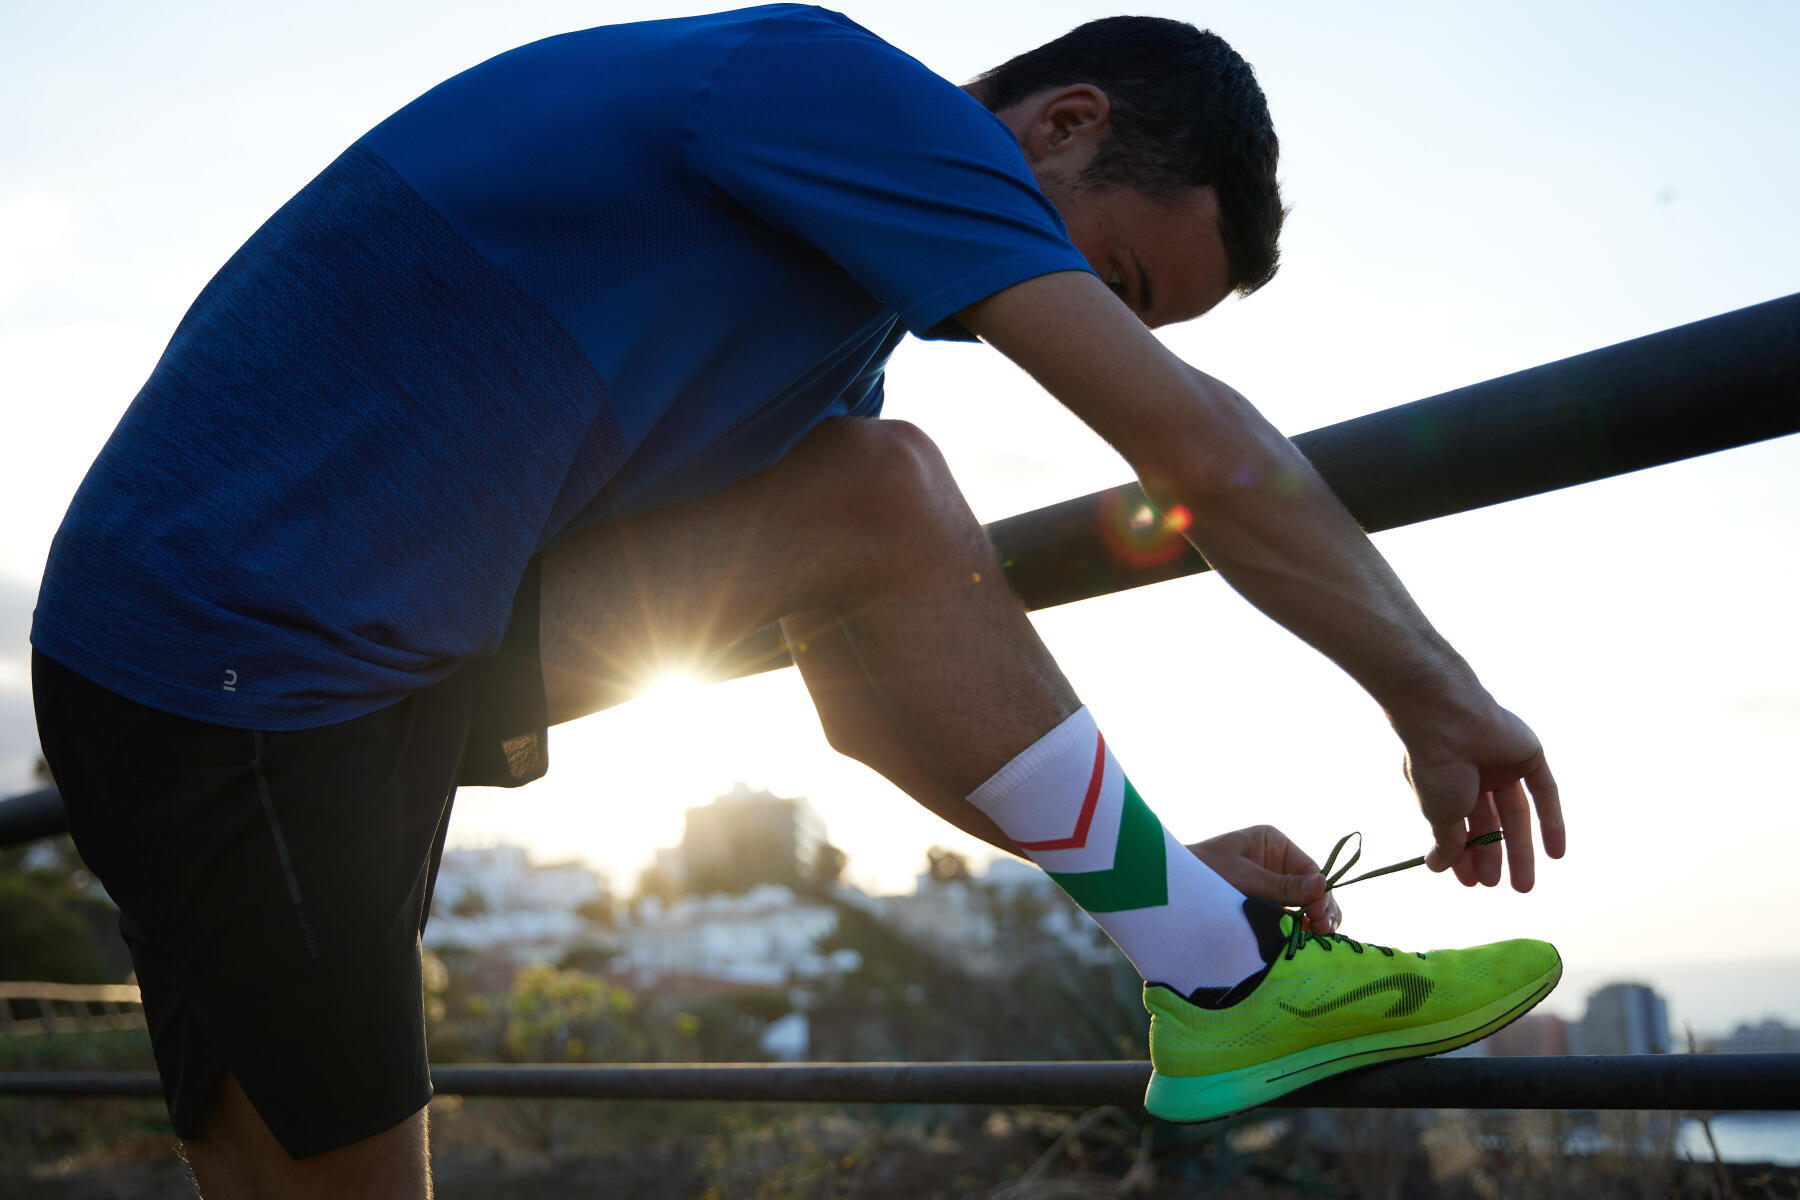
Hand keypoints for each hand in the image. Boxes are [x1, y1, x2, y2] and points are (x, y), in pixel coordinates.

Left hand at [1188, 824, 1340, 933]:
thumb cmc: (1202, 872)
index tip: (1319, 916)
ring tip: (1317, 937)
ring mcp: (1272, 885)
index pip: (1310, 870)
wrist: (1170, 891)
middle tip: (1324, 930)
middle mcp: (1277, 863)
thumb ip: (1281, 886)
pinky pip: (1289, 918)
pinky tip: (1303, 941)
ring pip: (1304, 906)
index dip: (1321, 893)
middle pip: (1312, 889)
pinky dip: (1299, 929)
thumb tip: (1322, 885)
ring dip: (1314, 922)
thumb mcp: (1243, 877)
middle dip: (1322, 909)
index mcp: (1274, 844)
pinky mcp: (1264, 906)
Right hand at [1399, 700, 1565, 891]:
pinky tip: (1556, 854)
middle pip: (1490, 823)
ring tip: (1524, 886)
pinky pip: (1545, 793)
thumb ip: (1446, 842)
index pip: (1459, 826)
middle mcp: (1474, 775)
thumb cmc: (1436, 767)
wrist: (1448, 719)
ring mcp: (1502, 765)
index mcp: (1446, 785)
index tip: (1468, 883)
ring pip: (1517, 814)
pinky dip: (1552, 822)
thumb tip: (1437, 867)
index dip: (1464, 855)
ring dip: (1521, 850)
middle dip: (1492, 856)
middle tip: (1497, 886)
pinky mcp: (1529, 756)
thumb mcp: (1438, 814)